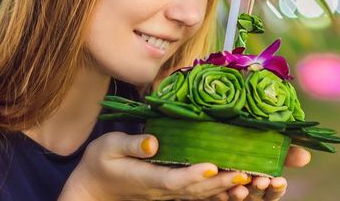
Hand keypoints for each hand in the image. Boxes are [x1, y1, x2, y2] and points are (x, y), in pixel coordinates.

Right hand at [60, 132, 253, 200]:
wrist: (92, 190)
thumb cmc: (99, 163)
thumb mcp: (108, 147)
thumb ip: (131, 145)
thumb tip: (152, 143)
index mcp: (145, 177)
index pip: (172, 179)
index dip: (193, 175)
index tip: (213, 167)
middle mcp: (159, 190)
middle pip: (193, 190)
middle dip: (220, 183)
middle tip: (245, 173)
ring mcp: (165, 195)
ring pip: (197, 196)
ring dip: (223, 189)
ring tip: (247, 180)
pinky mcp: (168, 193)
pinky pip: (195, 196)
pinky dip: (215, 193)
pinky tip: (233, 187)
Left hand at [210, 146, 311, 200]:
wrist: (213, 144)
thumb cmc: (243, 149)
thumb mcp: (265, 150)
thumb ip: (285, 154)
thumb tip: (306, 157)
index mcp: (261, 182)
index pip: (272, 190)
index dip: (276, 188)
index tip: (279, 181)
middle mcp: (246, 190)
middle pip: (255, 195)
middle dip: (258, 189)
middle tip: (260, 182)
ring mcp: (228, 192)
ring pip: (235, 197)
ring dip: (238, 194)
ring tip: (240, 189)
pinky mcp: (210, 192)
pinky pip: (212, 196)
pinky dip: (218, 194)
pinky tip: (219, 188)